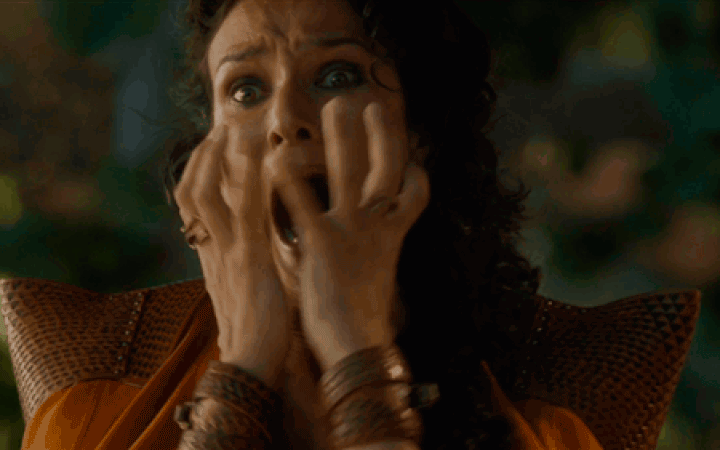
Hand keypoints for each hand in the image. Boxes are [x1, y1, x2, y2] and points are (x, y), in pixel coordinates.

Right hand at [174, 124, 291, 390]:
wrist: (251, 362)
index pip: (194, 205)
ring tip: (235, 128)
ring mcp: (227, 253)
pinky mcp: (250, 261)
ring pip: (210, 196)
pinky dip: (252, 181)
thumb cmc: (253, 326)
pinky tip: (265, 157)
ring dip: (221, 158)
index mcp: (210, 254)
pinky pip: (247, 214)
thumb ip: (240, 258)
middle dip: (204, 157)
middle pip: (192, 192)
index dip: (199, 172)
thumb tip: (247, 239)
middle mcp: (211, 249)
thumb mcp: (240, 286)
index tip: (212, 147)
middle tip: (221, 127)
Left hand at [270, 98, 429, 370]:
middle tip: (374, 104)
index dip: (415, 172)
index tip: (411, 156)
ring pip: (351, 172)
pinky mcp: (322, 245)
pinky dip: (291, 178)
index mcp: (391, 235)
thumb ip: (370, 250)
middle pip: (387, 169)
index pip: (414, 193)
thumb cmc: (361, 319)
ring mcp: (352, 231)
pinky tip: (276, 157)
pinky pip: (305, 203)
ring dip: (345, 136)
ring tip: (336, 106)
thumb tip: (370, 243)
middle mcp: (377, 226)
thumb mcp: (374, 277)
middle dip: (384, 134)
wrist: (356, 351)